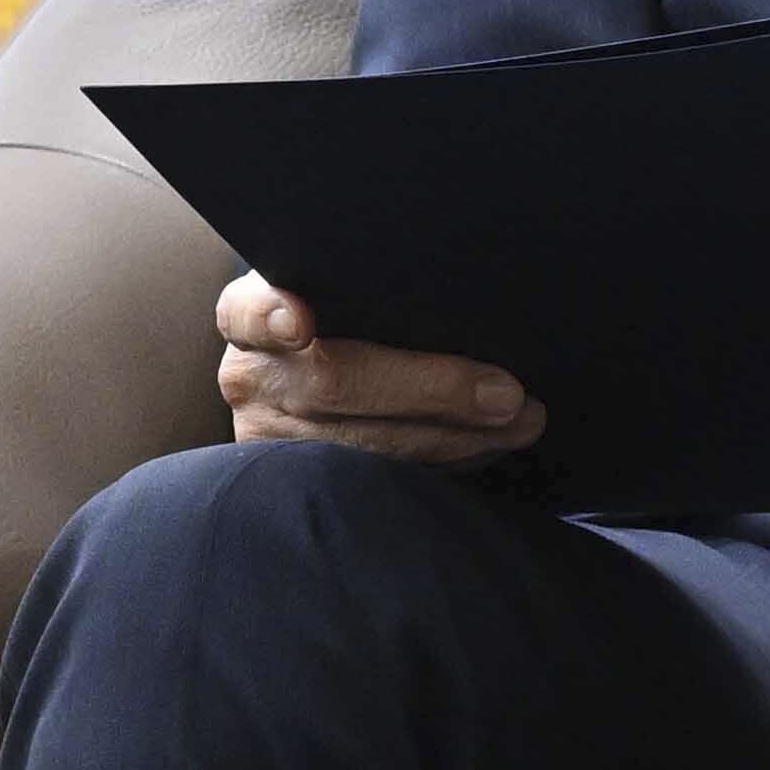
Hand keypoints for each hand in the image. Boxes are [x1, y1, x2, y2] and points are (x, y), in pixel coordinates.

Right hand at [217, 273, 544, 465]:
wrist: (305, 372)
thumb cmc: (338, 314)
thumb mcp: (335, 287)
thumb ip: (366, 286)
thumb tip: (459, 287)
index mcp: (247, 316)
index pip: (247, 312)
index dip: (271, 316)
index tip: (300, 321)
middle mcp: (249, 378)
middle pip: (336, 384)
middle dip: (431, 390)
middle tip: (507, 392)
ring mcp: (270, 437)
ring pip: (367, 445)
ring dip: (455, 435)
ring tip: (522, 419)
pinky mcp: (303, 483)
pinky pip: (380, 479)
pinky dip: (444, 461)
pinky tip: (489, 443)